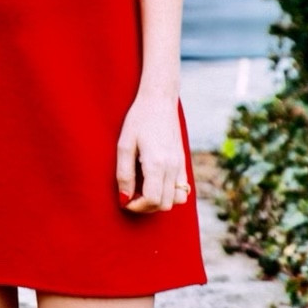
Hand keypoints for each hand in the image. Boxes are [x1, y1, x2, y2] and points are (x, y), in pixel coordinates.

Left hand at [116, 93, 189, 213]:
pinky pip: (183, 189)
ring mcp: (181, 165)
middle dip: (146, 207)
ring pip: (177, 200)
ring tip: (144, 191)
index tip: (124, 200)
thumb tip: (124, 199)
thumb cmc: (138, 120)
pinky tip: (155, 184)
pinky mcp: (183, 162)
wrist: (160, 100)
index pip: (152, 200)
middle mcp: (173, 167)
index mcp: (157, 163)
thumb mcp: (124, 145)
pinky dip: (171, 194)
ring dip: (160, 202)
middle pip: (164, 204)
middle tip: (131, 196)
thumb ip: (124, 174)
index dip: (136, 206)